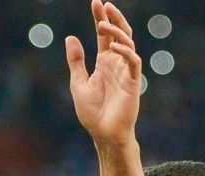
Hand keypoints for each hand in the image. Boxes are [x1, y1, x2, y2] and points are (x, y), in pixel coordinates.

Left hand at [67, 1, 142, 145]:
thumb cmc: (92, 113)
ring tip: (102, 24)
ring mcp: (126, 73)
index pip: (104, 36)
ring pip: (128, 44)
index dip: (101, 18)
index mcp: (104, 63)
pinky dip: (126, 52)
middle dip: (113, 18)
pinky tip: (114, 46)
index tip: (97, 2)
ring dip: (117, 32)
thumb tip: (70, 37)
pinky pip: (133, 62)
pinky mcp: (133, 83)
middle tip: (105, 4)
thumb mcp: (78, 83)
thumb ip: (76, 61)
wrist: (104, 134)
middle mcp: (117, 64)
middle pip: (120, 34)